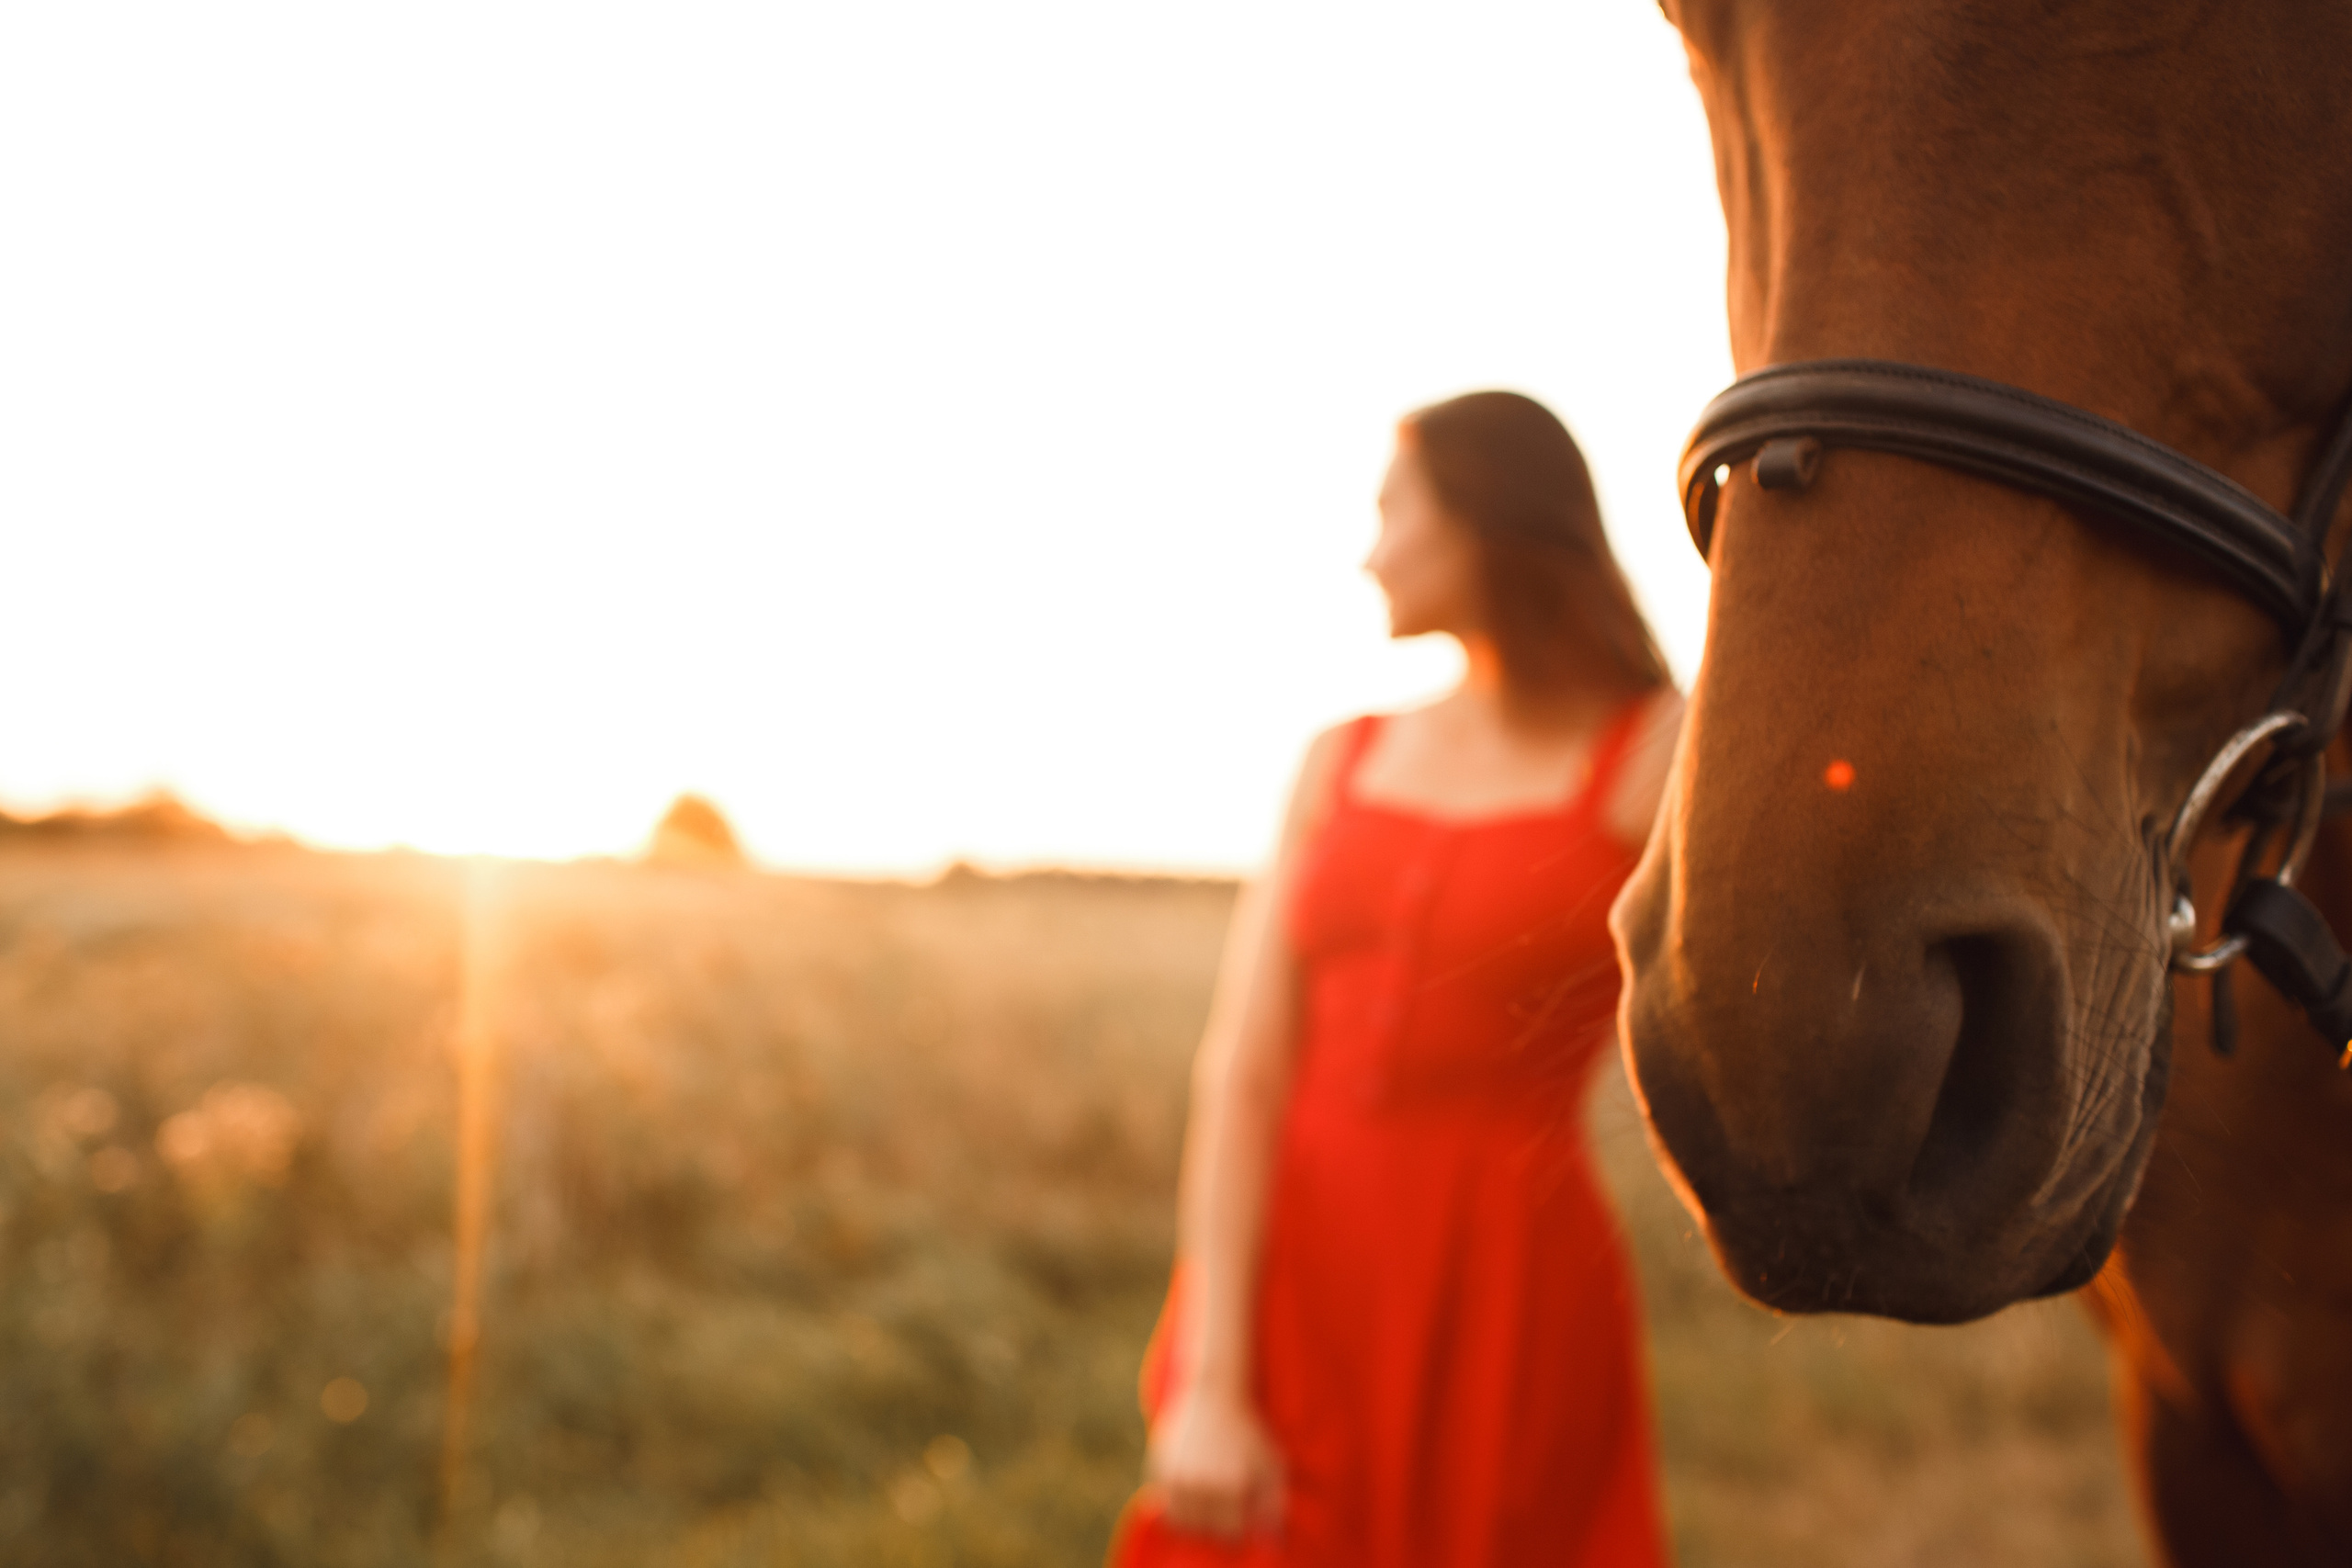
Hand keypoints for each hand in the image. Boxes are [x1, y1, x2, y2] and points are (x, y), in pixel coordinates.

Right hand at [1146, 1382, 1285, 1539]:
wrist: (1214, 1394)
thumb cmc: (1249, 1432)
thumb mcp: (1273, 1463)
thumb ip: (1275, 1505)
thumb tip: (1274, 1545)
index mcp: (1234, 1486)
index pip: (1232, 1534)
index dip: (1238, 1525)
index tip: (1240, 1509)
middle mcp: (1205, 1486)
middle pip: (1207, 1531)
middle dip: (1217, 1523)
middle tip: (1223, 1500)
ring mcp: (1179, 1479)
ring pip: (1184, 1526)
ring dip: (1196, 1519)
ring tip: (1207, 1499)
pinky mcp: (1160, 1471)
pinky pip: (1165, 1511)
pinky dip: (1176, 1509)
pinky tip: (1191, 1491)